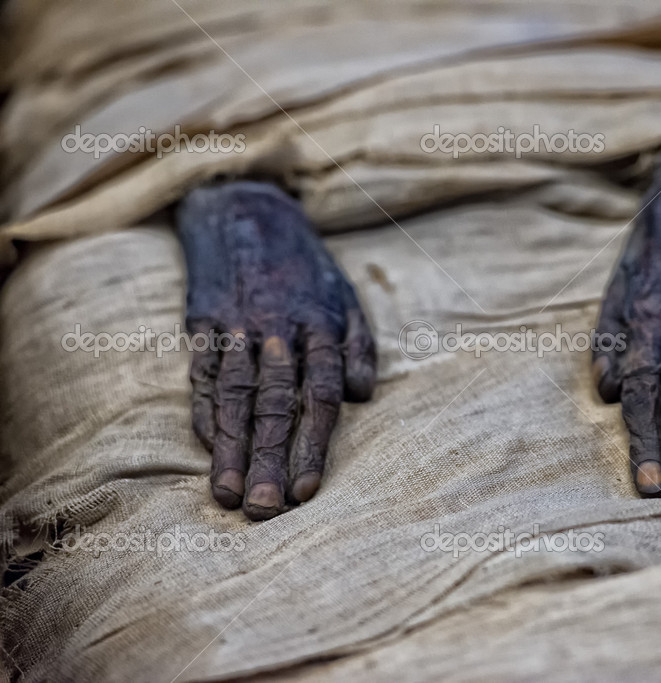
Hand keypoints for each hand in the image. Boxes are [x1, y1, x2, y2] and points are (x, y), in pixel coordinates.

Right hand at [176, 181, 375, 519]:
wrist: (245, 210)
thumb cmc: (306, 268)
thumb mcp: (346, 296)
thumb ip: (359, 346)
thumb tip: (361, 396)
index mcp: (320, 325)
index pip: (318, 394)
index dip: (312, 444)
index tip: (306, 491)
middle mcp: (278, 329)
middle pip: (274, 403)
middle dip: (270, 459)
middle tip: (265, 512)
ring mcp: (236, 326)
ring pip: (235, 396)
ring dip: (231, 449)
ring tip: (228, 496)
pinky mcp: (203, 323)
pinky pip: (204, 375)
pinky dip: (206, 413)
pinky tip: (210, 451)